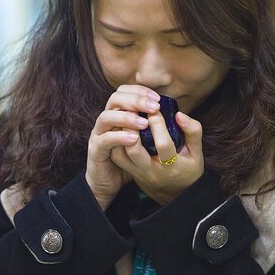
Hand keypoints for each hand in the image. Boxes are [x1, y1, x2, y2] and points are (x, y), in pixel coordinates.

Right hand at [86, 85, 160, 209]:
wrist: (108, 183)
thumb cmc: (130, 160)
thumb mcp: (146, 141)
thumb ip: (158, 127)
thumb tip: (178, 115)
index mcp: (118, 114)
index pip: (124, 91)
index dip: (140, 91)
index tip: (158, 98)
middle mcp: (107, 120)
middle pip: (115, 98)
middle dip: (135, 100)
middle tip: (154, 107)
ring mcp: (99, 134)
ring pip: (106, 117)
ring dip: (126, 117)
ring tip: (145, 123)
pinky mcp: (96, 150)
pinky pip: (105, 140)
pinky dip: (119, 137)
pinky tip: (134, 139)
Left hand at [111, 111, 203, 204]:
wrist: (176, 195)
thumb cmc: (188, 169)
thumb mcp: (197, 152)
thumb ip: (193, 131)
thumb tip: (178, 114)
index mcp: (172, 166)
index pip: (162, 144)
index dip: (158, 124)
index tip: (155, 109)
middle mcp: (152, 171)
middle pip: (134, 150)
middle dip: (132, 127)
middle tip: (134, 110)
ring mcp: (138, 173)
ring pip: (120, 154)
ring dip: (120, 134)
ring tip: (126, 117)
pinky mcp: (130, 173)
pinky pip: (117, 157)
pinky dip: (117, 141)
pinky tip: (122, 128)